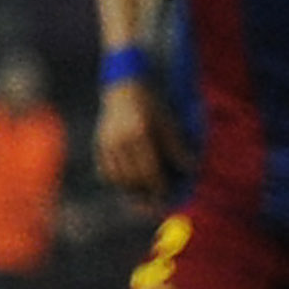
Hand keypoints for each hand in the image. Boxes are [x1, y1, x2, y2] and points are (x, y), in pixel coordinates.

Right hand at [94, 80, 186, 206]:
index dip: (159, 187)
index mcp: (139, 134)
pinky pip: (106, 171)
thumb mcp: (166, 122)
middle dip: (145, 193)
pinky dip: (116, 179)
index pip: (149, 171)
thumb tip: (190, 169)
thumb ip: (175, 146)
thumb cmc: (151, 103)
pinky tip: (126, 181)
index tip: (166, 195)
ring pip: (117, 178)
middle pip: (132, 179)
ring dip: (130, 188)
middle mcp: (120, 141)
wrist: (123, 87)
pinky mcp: (98, 145)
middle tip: (155, 201)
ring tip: (141, 193)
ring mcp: (106, 143)